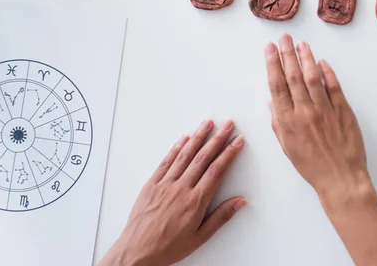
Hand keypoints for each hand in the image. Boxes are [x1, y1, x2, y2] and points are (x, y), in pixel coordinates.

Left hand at [99, 120, 245, 265]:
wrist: (136, 252)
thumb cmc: (168, 247)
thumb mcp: (200, 237)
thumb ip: (221, 216)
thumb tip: (240, 202)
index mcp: (196, 201)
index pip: (217, 170)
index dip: (229, 153)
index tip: (237, 141)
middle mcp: (181, 188)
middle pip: (203, 157)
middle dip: (218, 138)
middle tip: (228, 125)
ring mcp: (165, 184)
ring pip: (185, 155)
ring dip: (198, 137)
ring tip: (208, 123)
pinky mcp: (151, 184)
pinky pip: (166, 162)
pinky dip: (176, 148)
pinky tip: (184, 139)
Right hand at [265, 35, 376, 265]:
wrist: (340, 179)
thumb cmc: (312, 166)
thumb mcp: (287, 147)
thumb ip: (278, 123)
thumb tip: (272, 101)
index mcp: (287, 122)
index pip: (277, 86)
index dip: (272, 64)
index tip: (270, 49)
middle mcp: (304, 112)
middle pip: (293, 76)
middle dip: (287, 54)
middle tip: (284, 38)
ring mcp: (325, 110)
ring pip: (313, 77)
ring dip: (306, 58)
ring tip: (301, 44)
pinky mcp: (343, 111)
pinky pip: (334, 87)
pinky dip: (328, 72)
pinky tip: (322, 62)